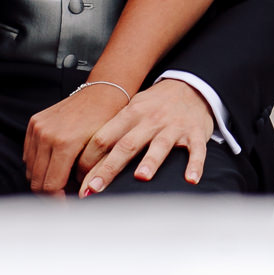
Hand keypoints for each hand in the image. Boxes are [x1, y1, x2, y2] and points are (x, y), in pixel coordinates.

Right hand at [24, 81, 129, 193]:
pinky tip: (53, 166)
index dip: (58, 201)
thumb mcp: (101, 151)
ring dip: (43, 179)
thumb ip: (86, 175)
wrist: (103, 92)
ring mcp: (38, 127)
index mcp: (64, 143)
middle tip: (63, 198)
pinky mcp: (34, 122)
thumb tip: (78, 198)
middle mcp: (46, 135)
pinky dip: (38, 164)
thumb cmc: (108, 121)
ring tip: (60, 181)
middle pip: (37, 181)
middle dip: (50, 194)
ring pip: (31, 169)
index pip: (51, 186)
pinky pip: (28, 154)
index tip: (67, 207)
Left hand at [74, 79, 214, 196]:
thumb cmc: (155, 104)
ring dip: (150, 161)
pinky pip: (196, 150)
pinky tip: (191, 180)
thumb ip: (114, 132)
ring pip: (160, 145)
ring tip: (141, 177)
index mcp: (130, 114)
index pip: (104, 138)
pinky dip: (195, 165)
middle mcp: (150, 120)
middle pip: (126, 145)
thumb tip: (87, 164)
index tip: (78, 181)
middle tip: (94, 188)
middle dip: (109, 168)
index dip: (89, 160)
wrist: (190, 86)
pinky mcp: (195, 133)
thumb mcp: (132, 110)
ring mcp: (173, 127)